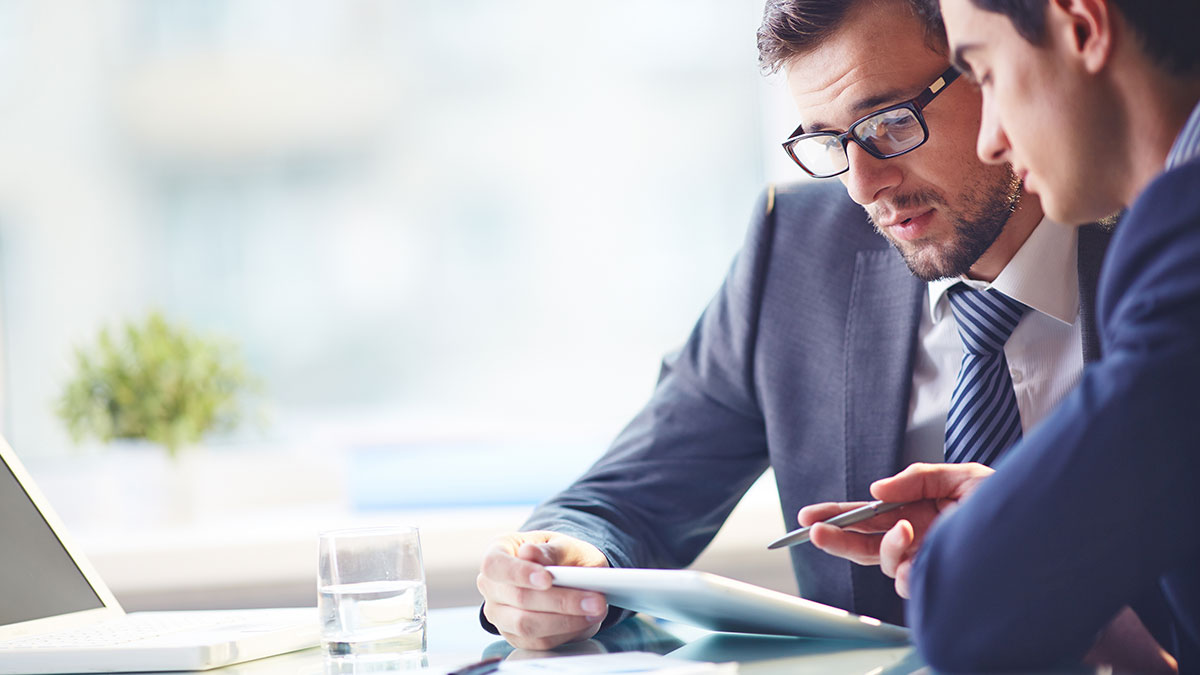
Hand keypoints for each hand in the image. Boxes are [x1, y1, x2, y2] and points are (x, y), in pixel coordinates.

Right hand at [477, 530, 610, 649]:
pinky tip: (586, 620)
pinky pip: (538, 642)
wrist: (566, 573)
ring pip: (527, 625)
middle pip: (518, 598)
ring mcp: (500, 614)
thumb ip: (550, 550)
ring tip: (596, 610)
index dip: (519, 573)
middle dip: (559, 601)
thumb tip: (529, 553)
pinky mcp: (515, 636)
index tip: (547, 579)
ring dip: (566, 620)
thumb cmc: (560, 555)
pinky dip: (566, 632)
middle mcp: (491, 586)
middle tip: (596, 599)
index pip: (495, 565)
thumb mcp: (562, 544)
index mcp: (497, 553)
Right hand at [797, 462, 992, 597]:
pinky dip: (908, 568)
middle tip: (815, 533)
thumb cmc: (1009, 502)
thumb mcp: (962, 476)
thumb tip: (877, 489)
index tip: (809, 516)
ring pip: (886, 563)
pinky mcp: (941, 580)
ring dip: (886, 548)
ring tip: (905, 530)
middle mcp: (917, 539)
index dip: (837, 516)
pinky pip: (911, 582)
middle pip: (865, 544)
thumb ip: (918, 477)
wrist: (1045, 528)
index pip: (868, 515)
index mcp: (916, 511)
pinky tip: (919, 555)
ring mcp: (928, 562)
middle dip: (837, 539)